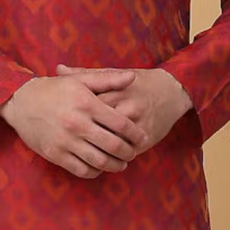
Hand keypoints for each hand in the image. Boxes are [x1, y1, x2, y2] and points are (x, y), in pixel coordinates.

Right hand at [0, 71, 150, 178]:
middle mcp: (78, 124)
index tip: (143, 139)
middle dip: (129, 152)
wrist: (20, 101)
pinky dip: (95, 171)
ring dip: (115, 165)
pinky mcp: (56, 154)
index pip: (121, 124)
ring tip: (121, 164)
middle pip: (114, 145)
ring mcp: (66, 141)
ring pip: (100, 161)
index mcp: (87, 104)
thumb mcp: (80, 80)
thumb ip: (108, 79)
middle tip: (133, 153)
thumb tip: (133, 77)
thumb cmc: (53, 89)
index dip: (136, 134)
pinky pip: (81, 169)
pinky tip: (99, 167)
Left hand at [53, 64, 193, 152]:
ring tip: (82, 152)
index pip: (89, 106)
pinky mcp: (147, 138)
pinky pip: (126, 153)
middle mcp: (128, 107)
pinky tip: (101, 160)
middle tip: (67, 141)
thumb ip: (86, 74)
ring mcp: (138, 124)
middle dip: (82, 135)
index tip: (61, 121)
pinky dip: (113, 157)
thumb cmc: (137, 82)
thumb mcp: (112, 73)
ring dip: (98, 150)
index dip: (73, 116)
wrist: (171, 90)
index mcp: (116, 91)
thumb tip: (59, 69)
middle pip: (99, 127)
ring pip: (113, 143)